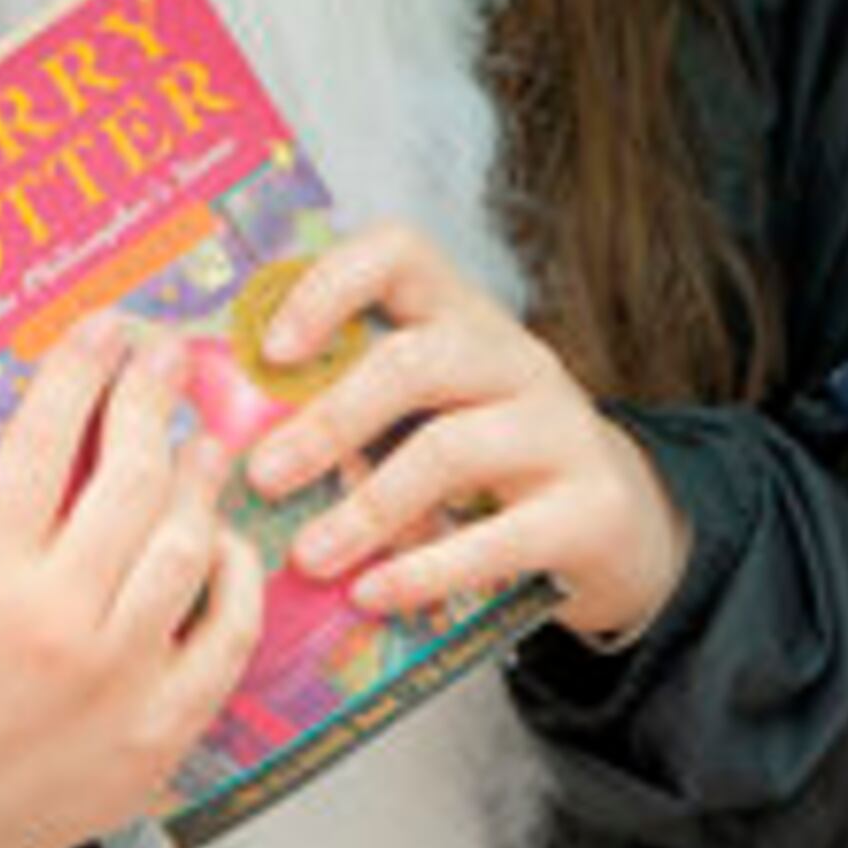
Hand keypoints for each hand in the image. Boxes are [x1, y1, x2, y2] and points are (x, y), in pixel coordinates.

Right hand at [0, 317, 264, 847]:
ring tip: (203, 442)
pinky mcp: (163, 728)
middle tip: (167, 363)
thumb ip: (9, 509)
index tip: (108, 328)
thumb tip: (85, 425)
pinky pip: (226, 629)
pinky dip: (237, 574)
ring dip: (201, 478)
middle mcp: (53, 620)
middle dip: (153, 401)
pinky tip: (227, 541)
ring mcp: (118, 678)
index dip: (82, 369)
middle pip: (130, 479)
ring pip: (187, 545)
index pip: (43, 439)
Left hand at [243, 224, 691, 646]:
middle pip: (415, 361)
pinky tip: (374, 594)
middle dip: (328, 419)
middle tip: (262, 475)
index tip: (271, 348)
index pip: (401, 253)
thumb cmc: (489, 461)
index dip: (330, 285)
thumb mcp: (432, 411)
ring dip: (366, 507)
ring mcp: (560, 430)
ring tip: (308, 556)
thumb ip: (352, 405)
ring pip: (450, 450)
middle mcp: (516, 359)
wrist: (621, 526)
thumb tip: (226, 437)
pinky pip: (498, 538)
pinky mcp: (590, 509)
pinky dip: (426, 570)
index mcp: (462, 317)